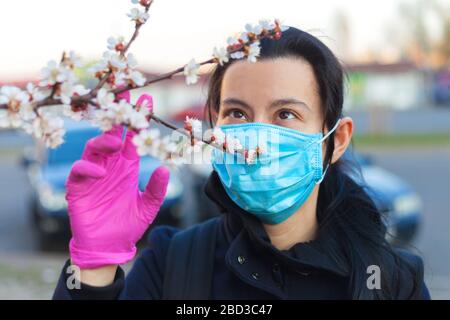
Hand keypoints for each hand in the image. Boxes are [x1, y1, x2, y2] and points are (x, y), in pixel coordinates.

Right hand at [66, 92, 169, 268]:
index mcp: (127, 166)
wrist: (110, 247)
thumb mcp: (148, 206)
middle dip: (117, 116)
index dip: (139, 119)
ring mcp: (94, 174)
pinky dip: (87, 167)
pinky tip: (100, 171)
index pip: (133, 138)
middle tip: (124, 100)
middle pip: (112, 135)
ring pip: (94, 148)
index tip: (146, 99)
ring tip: (116, 141)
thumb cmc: (128, 224)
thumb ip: (156, 189)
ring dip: (104, 141)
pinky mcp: (79, 187)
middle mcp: (110, 165)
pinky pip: (80, 171)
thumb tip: (166, 169)